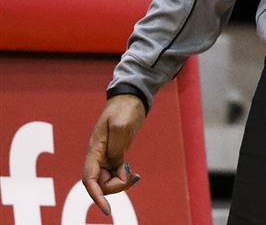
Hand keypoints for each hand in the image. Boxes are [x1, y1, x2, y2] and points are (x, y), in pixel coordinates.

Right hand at [83, 95, 144, 215]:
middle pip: (100, 184)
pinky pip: (115, 174)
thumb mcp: (121, 125)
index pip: (89, 179)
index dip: (96, 196)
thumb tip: (115, 164)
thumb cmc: (125, 109)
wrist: (132, 98)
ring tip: (134, 175)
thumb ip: (116, 148)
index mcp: (94, 149)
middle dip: (115, 187)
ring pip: (107, 181)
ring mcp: (106, 156)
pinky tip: (134, 175)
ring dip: (120, 183)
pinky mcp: (115, 154)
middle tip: (132, 176)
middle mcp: (97, 155)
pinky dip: (124, 178)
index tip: (107, 210)